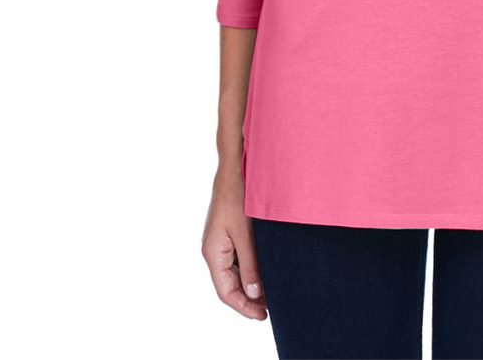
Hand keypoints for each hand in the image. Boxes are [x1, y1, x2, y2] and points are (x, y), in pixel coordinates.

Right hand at [201, 165, 267, 320]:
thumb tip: (253, 294)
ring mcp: (219, 243)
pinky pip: (236, 260)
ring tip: (269, 295)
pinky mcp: (227, 234)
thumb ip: (249, 265)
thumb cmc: (237, 196)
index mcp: (213, 252)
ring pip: (232, 274)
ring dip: (248, 286)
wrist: (234, 167)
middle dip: (247, 300)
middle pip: (228, 285)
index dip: (243, 307)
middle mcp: (213, 250)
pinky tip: (263, 273)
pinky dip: (248, 271)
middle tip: (269, 310)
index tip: (262, 316)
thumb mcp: (245, 233)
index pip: (225, 291)